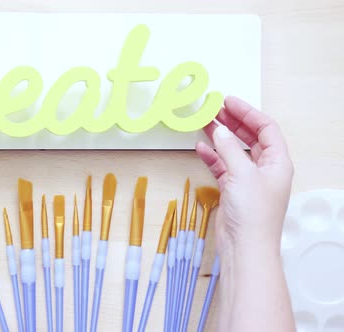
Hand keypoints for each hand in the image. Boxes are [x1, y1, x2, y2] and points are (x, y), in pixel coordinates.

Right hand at [196, 96, 293, 253]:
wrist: (245, 247)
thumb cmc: (253, 215)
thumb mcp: (242, 174)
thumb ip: (230, 149)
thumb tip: (219, 131)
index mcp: (277, 162)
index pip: (265, 128)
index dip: (248, 113)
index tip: (229, 102)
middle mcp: (265, 169)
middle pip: (250, 137)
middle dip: (233, 123)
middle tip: (215, 109)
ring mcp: (248, 180)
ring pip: (234, 151)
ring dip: (220, 137)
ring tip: (204, 123)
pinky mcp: (233, 190)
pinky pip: (222, 166)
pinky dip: (212, 156)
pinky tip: (201, 148)